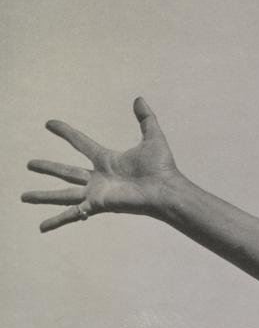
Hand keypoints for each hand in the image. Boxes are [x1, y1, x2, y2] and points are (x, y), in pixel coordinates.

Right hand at [22, 98, 179, 230]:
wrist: (166, 188)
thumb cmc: (162, 167)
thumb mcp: (152, 136)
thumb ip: (145, 118)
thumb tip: (139, 99)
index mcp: (107, 160)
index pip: (80, 143)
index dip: (65, 132)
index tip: (49, 124)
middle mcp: (98, 178)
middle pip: (66, 172)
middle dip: (47, 167)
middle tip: (28, 163)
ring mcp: (96, 193)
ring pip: (62, 194)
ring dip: (43, 196)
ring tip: (23, 197)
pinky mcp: (98, 205)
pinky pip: (73, 213)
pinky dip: (57, 221)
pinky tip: (41, 227)